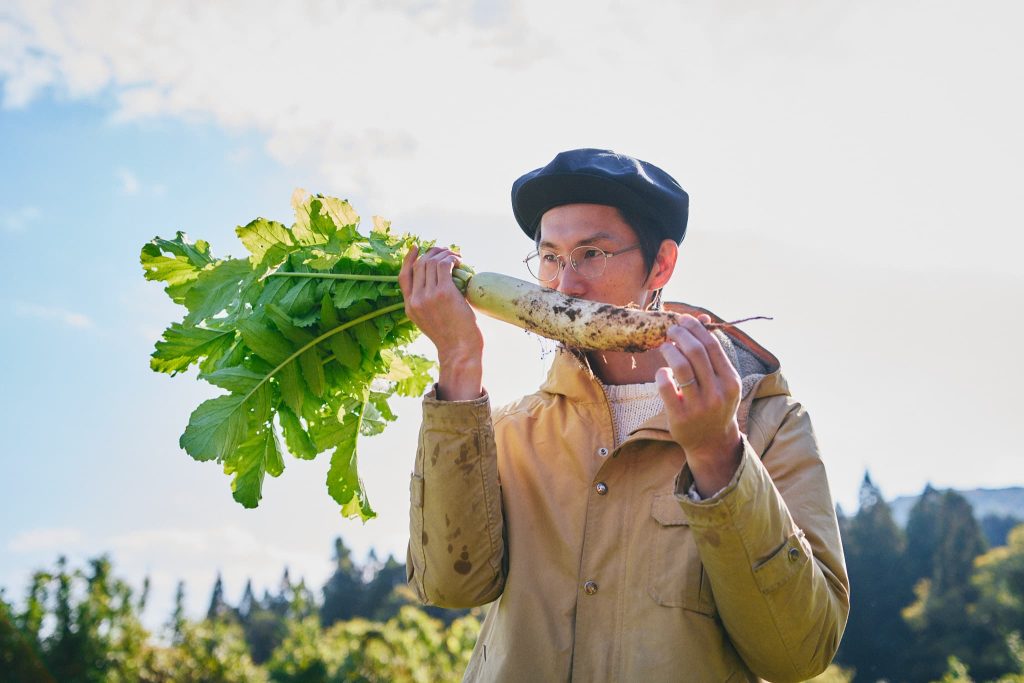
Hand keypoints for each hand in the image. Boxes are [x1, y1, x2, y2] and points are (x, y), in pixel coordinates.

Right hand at [399, 245, 483, 399]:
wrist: (460, 351)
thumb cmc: (452, 338)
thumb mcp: (430, 322)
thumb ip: (427, 304)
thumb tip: (439, 284)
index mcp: (409, 307)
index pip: (403, 276)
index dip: (408, 259)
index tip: (417, 248)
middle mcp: (416, 300)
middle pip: (419, 265)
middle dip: (433, 253)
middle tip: (447, 252)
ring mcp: (428, 296)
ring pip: (431, 262)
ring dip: (445, 254)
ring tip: (456, 257)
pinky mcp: (444, 293)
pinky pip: (444, 265)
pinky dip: (451, 259)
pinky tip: (459, 262)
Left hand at [656, 314, 742, 496]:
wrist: (711, 441)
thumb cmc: (716, 403)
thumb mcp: (722, 381)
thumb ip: (713, 353)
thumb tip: (703, 318)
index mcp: (731, 381)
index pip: (712, 346)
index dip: (696, 328)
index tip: (683, 319)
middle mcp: (718, 393)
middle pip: (696, 352)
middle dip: (680, 335)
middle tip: (671, 330)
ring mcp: (699, 406)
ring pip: (681, 367)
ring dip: (669, 350)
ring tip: (664, 346)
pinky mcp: (680, 416)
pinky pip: (666, 387)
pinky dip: (661, 373)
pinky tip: (662, 372)